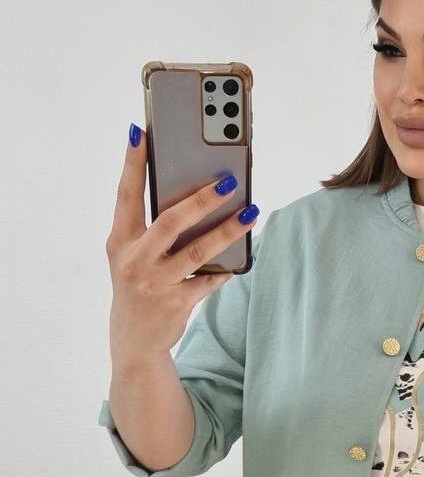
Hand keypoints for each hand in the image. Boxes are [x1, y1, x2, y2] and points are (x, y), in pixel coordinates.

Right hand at [105, 122, 259, 366]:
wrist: (134, 342)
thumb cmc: (138, 287)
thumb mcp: (133, 257)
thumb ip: (152, 230)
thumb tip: (194, 197)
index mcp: (120, 241)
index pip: (126, 195)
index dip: (133, 164)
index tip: (141, 133)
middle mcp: (134, 260)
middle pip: (170, 222)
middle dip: (200, 199)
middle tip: (227, 181)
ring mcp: (155, 283)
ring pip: (197, 251)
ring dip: (227, 230)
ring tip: (250, 212)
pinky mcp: (176, 303)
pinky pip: (208, 280)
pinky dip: (225, 268)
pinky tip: (241, 257)